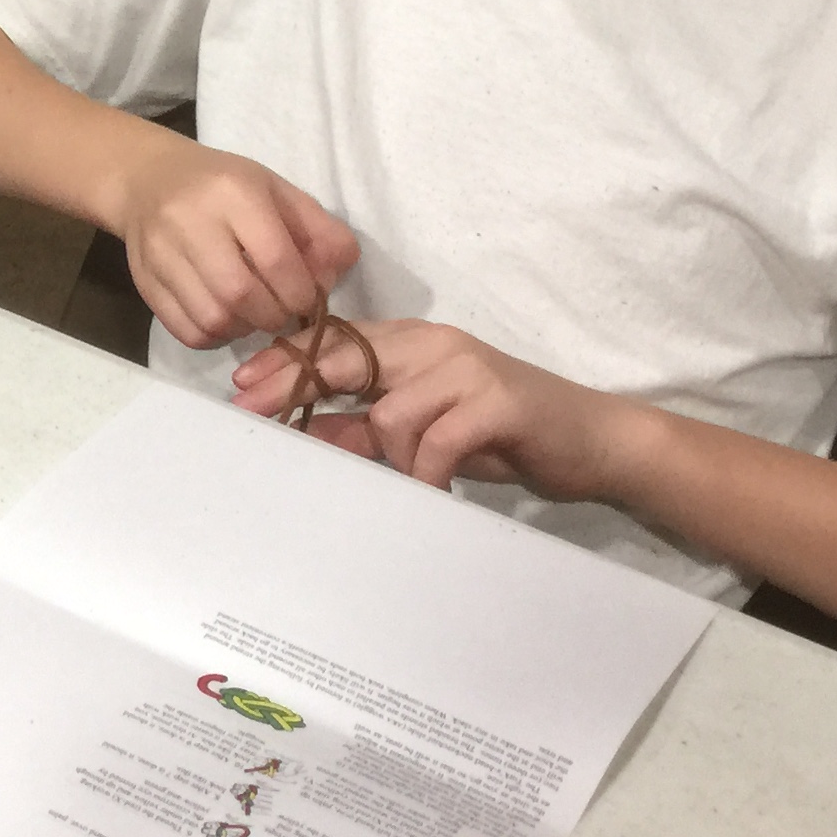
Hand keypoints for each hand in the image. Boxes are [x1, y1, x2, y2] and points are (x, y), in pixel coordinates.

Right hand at [113, 142, 361, 349]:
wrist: (148, 179)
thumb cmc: (224, 185)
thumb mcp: (276, 190)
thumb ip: (317, 228)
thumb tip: (340, 270)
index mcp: (233, 192)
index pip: (276, 258)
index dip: (302, 291)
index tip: (308, 298)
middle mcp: (191, 221)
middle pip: (240, 294)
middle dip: (274, 315)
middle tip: (281, 310)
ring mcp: (160, 253)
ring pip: (212, 318)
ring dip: (244, 329)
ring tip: (253, 315)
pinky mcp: (143, 281)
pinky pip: (185, 330)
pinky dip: (214, 337)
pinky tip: (225, 318)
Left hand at [233, 317, 644, 502]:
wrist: (593, 440)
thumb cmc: (506, 435)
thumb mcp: (428, 432)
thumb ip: (371, 429)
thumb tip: (311, 434)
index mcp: (415, 344)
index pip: (337, 342)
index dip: (288, 361)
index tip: (242, 385)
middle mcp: (435, 344)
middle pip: (348, 357)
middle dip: (297, 387)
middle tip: (257, 415)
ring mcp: (466, 367)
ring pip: (390, 410)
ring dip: (391, 459)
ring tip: (413, 486)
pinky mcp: (496, 398)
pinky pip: (436, 440)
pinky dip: (427, 474)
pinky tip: (436, 494)